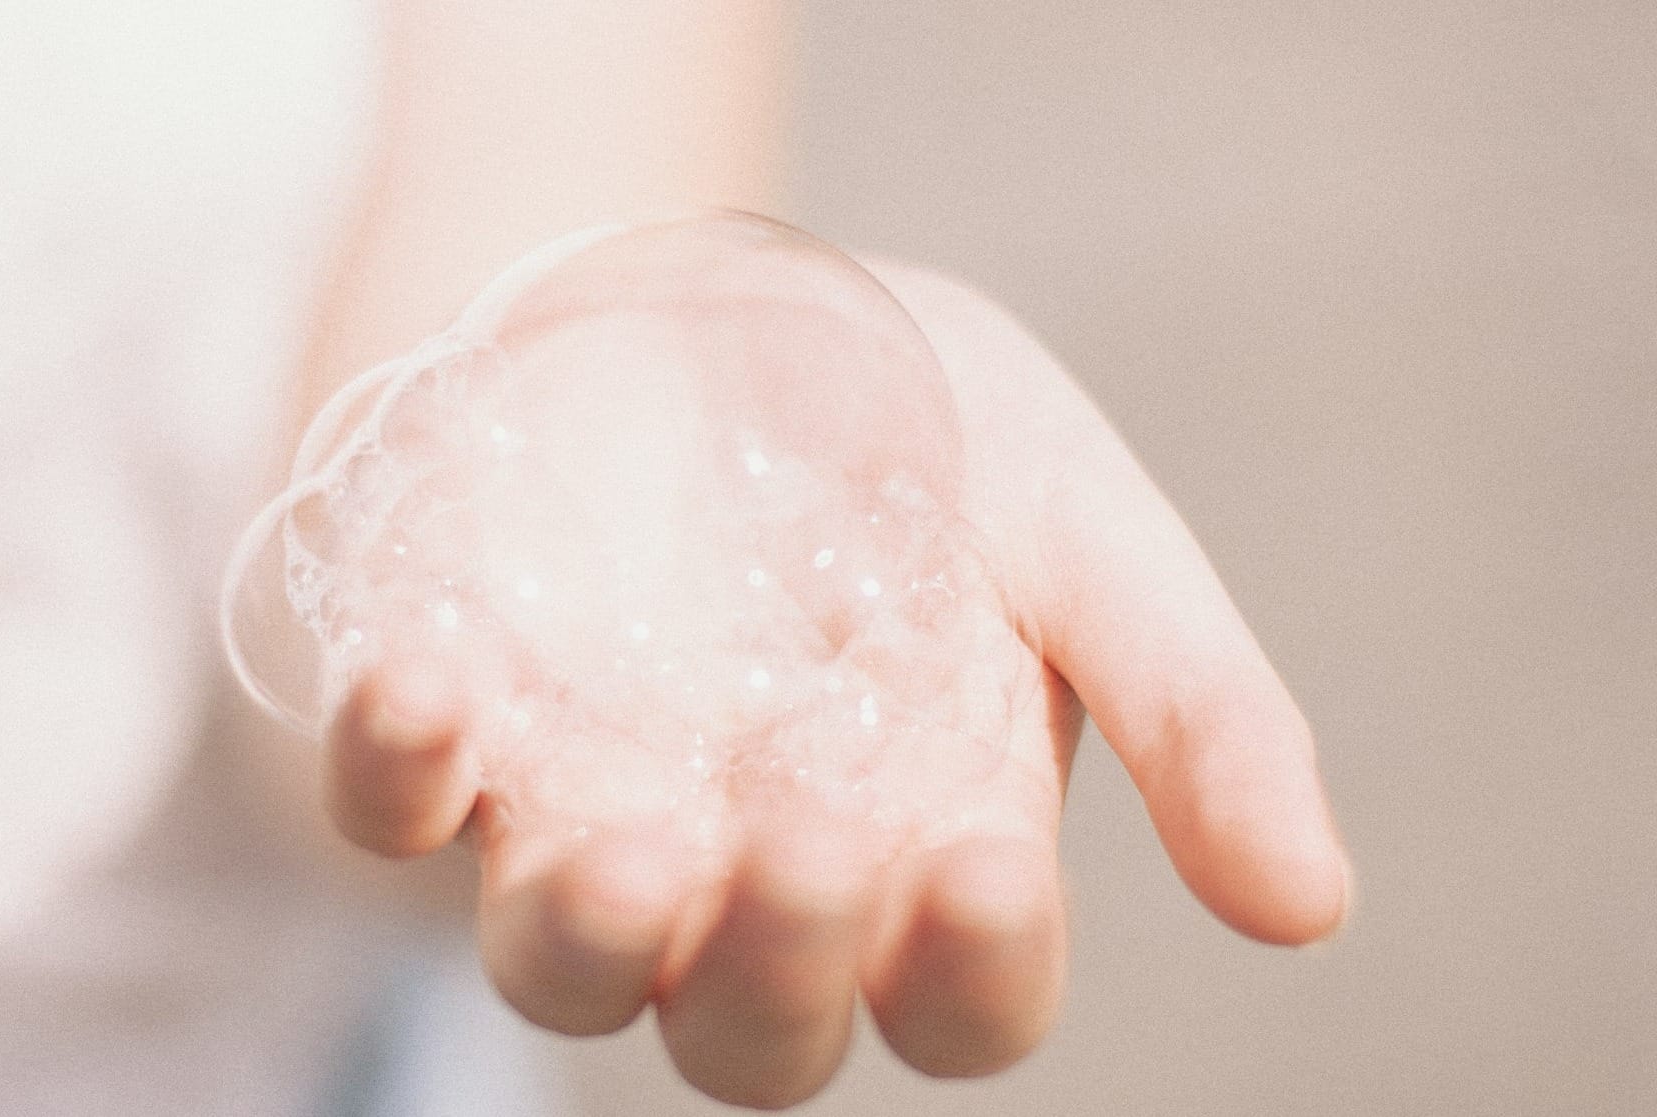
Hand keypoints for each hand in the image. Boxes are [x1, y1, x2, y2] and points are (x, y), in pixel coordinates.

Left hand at [318, 263, 1349, 1108]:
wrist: (706, 297)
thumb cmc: (910, 426)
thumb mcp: (1079, 528)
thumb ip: (1192, 707)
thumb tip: (1312, 907)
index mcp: (921, 848)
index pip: (955, 994)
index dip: (971, 969)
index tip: (985, 863)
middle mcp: (747, 871)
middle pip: (751, 1032)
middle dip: (778, 967)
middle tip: (808, 833)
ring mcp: (584, 810)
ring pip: (561, 970)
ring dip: (588, 935)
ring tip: (628, 843)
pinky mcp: (452, 732)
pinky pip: (389, 810)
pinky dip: (397, 767)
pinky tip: (433, 680)